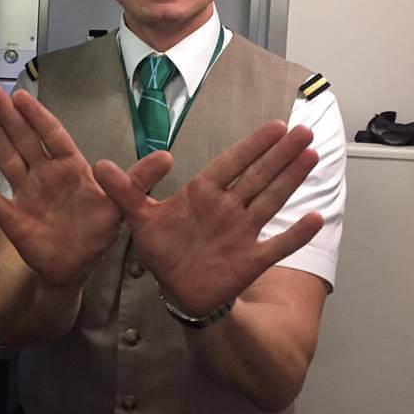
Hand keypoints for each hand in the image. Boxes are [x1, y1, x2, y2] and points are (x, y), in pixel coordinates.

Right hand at [0, 86, 129, 286]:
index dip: (36, 115)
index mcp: (71, 168)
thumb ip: (139, 180)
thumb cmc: (98, 232)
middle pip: (24, 140)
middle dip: (7, 117)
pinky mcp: (14, 218)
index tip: (19, 94)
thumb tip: (167, 155)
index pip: (51, 135)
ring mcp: (27, 194)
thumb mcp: (123, 206)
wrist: (76, 268)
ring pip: (6, 159)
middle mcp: (45, 175)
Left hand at [92, 122, 323, 315]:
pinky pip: (276, 245)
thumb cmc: (162, 247)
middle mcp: (228, 207)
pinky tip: (315, 218)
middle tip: (304, 130)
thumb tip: (98, 164)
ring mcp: (242, 232)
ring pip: (270, 200)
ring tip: (311, 156)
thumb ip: (124, 191)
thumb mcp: (138, 218)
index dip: (252, 145)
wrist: (176, 288)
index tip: (274, 125)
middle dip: (280, 154)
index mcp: (203, 192)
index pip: (231, 163)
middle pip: (258, 175)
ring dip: (291, 180)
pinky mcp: (249, 260)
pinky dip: (294, 234)